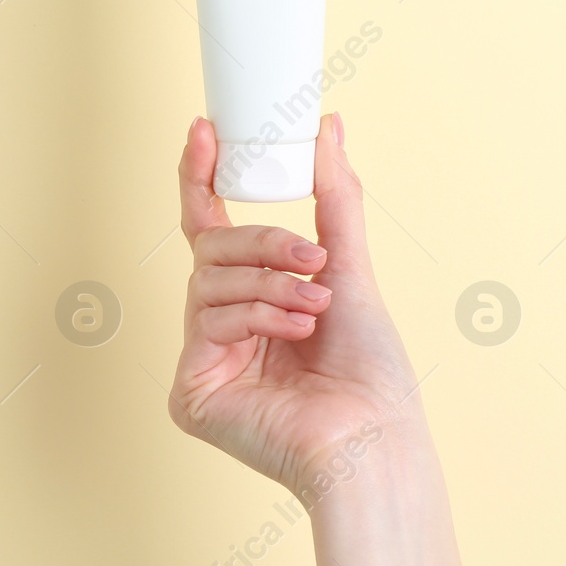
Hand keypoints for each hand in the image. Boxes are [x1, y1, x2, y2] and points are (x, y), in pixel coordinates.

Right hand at [168, 113, 422, 492]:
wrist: (375, 438)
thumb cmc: (371, 372)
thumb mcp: (351, 269)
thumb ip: (335, 197)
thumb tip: (329, 127)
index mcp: (254, 298)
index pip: (212, 226)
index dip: (202, 176)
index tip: (206, 130)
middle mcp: (223, 326)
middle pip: (210, 248)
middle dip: (263, 244)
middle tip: (313, 259)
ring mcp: (204, 359)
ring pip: (207, 280)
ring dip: (270, 286)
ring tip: (314, 309)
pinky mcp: (191, 392)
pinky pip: (207, 322)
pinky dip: (255, 319)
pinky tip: (293, 337)